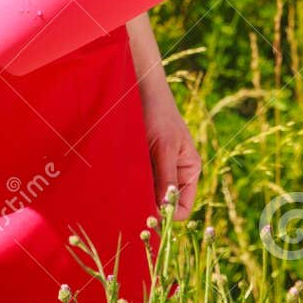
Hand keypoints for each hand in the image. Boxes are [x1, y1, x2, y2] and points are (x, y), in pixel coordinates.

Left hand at [127, 11, 200, 219]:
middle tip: (125, 209)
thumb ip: (165, 179)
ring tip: (117, 189)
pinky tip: (113, 180)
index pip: (182, 210)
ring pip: (145, 195)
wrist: (136, 84)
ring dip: (132, 194)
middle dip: (146, 208)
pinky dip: (124, 184)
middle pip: (162, 206)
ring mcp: (155, 169)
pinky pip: (133, 183)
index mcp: (189, 171)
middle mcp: (174, 174)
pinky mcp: (137, 163)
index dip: (166, 217)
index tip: (144, 217)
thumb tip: (164, 214)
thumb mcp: (163, 147)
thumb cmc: (157, 112)